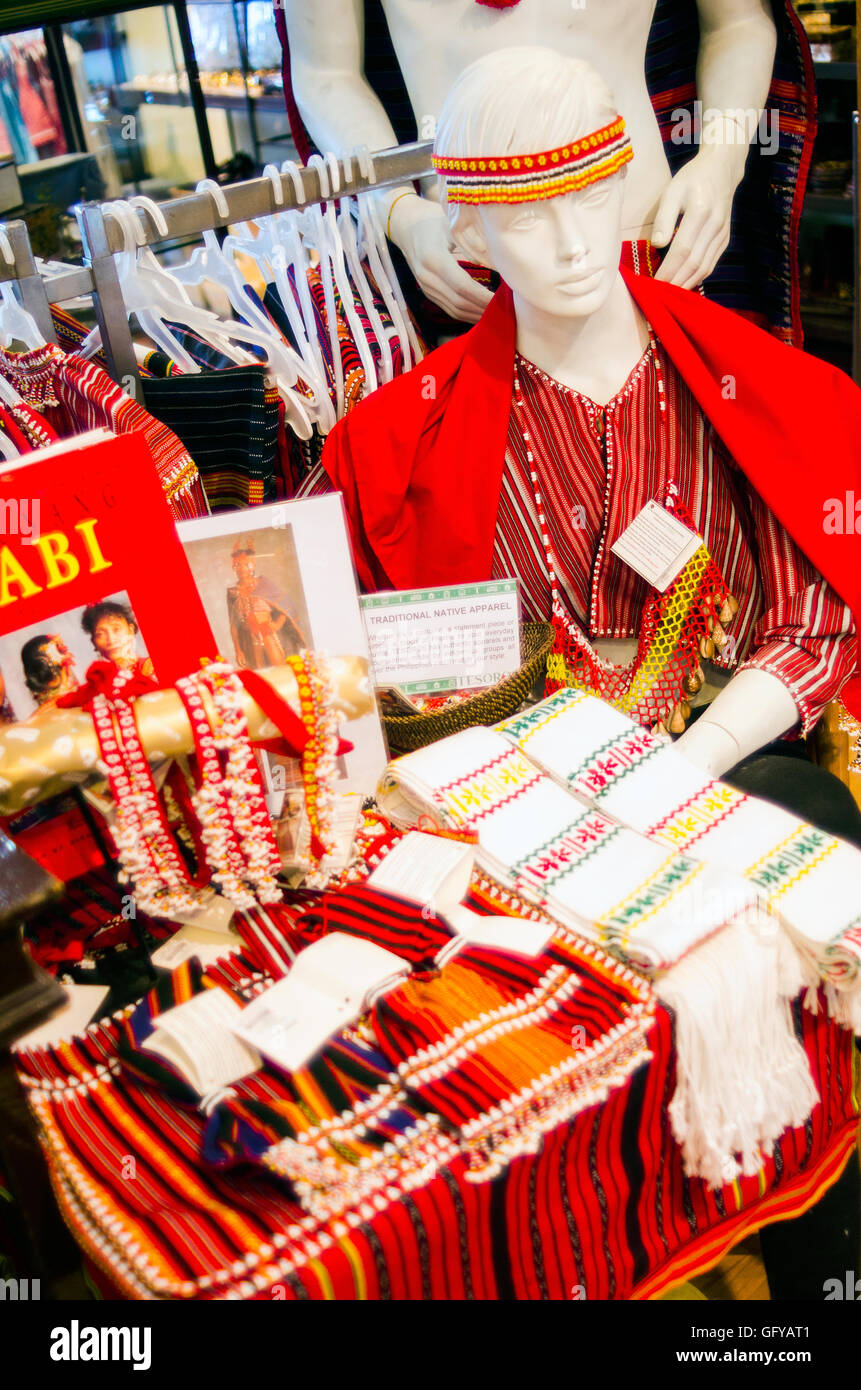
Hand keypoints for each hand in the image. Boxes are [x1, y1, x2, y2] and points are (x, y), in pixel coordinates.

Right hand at [388, 194, 493, 322]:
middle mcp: (427, 277)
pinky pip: (450, 309)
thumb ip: (473, 240)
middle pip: (459, 302)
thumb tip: (499, 260)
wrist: (407, 225)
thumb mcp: (453, 223)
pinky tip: (482, 311)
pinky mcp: (428, 293)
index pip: (462, 286)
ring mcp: (426, 287)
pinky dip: (468, 313)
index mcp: (433, 258)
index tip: (503, 297)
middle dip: (483, 307)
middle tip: (506, 307)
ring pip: (454, 310)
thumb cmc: (433, 220)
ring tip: (497, 311)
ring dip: (476, 314)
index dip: (483, 296)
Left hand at [652, 145, 742, 289]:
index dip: (668, 270)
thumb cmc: (692, 179)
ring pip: (704, 268)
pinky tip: (684, 284)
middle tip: (659, 296)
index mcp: (700, 212)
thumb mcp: (672, 191)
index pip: (682, 250)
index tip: (654, 283)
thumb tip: (657, 244)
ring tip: (669, 295)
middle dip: (675, 283)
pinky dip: (697, 278)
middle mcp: (715, 225)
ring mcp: (722, 234)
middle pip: (694, 263)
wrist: (721, 169)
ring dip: (686, 284)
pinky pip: (711, 264)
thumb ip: (664, 218)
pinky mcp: (724, 239)